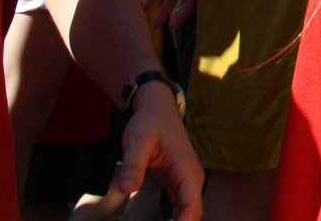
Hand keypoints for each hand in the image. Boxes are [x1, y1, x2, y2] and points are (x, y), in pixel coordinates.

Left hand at [117, 82, 203, 218]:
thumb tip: (126, 190)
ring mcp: (186, 180)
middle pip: (194, 212)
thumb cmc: (149, 123)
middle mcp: (191, 177)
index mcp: (186, 169)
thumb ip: (133, 165)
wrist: (157, 109)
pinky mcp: (177, 182)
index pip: (192, 205)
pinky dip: (176, 218)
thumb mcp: (137, 141)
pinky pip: (182, 206)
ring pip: (189, 211)